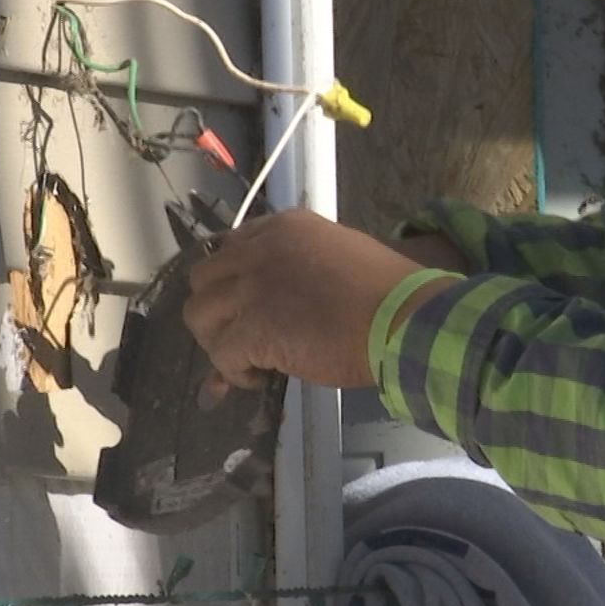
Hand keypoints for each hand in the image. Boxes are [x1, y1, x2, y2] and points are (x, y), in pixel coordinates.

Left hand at [184, 209, 457, 388]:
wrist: (404, 316)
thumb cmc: (387, 292)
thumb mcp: (336, 258)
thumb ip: (299, 268)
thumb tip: (276, 305)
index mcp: (283, 227)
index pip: (230, 248)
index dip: (233, 283)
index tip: (246, 306)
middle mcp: (259, 249)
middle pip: (204, 279)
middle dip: (217, 311)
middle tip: (241, 335)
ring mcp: (252, 288)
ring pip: (200, 315)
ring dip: (219, 341)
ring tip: (249, 359)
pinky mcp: (253, 329)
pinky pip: (222, 355)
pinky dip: (235, 372)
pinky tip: (261, 378)